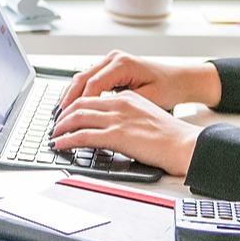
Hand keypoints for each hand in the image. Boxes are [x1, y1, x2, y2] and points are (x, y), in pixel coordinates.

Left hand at [51, 89, 204, 176]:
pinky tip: (60, 145)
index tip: (66, 113)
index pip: (92, 96)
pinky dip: (67, 140)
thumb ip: (128, 115)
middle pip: (81, 103)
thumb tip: (112, 126)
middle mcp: (120, 103)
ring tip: (53, 135)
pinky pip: (83, 136)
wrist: (185, 145)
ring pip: (78, 117)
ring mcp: (118, 118)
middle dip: (63, 114)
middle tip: (55, 124)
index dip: (75, 104)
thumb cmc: (171, 136)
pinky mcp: (117, 135)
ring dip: (61, 126)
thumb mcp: (147, 115)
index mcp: (127, 97)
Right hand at [57, 52, 222, 110]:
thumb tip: (101, 118)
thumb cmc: (169, 88)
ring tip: (61, 114)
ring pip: (82, 77)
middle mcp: (114, 58)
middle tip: (58, 119)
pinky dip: (80, 92)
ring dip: (71, 96)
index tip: (70, 121)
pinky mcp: (111, 67)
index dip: (79, 105)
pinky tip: (73, 106)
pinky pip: (89, 79)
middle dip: (68, 100)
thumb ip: (123, 106)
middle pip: (82, 79)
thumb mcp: (147, 100)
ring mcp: (111, 60)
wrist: (182, 79)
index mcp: (122, 64)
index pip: (92, 86)